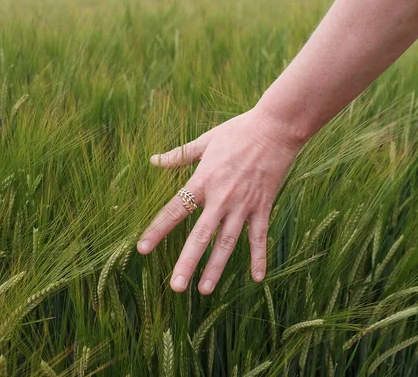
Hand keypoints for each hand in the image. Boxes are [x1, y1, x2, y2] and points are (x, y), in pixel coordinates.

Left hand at [137, 109, 301, 294]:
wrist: (275, 129)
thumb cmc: (238, 131)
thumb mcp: (206, 140)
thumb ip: (179, 155)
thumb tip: (154, 160)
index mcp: (203, 180)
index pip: (175, 209)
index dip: (158, 230)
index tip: (142, 249)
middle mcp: (221, 198)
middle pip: (201, 235)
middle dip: (187, 261)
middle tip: (176, 286)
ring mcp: (243, 205)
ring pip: (227, 242)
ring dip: (216, 266)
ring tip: (204, 289)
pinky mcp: (262, 206)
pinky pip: (259, 236)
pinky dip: (259, 257)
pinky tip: (257, 278)